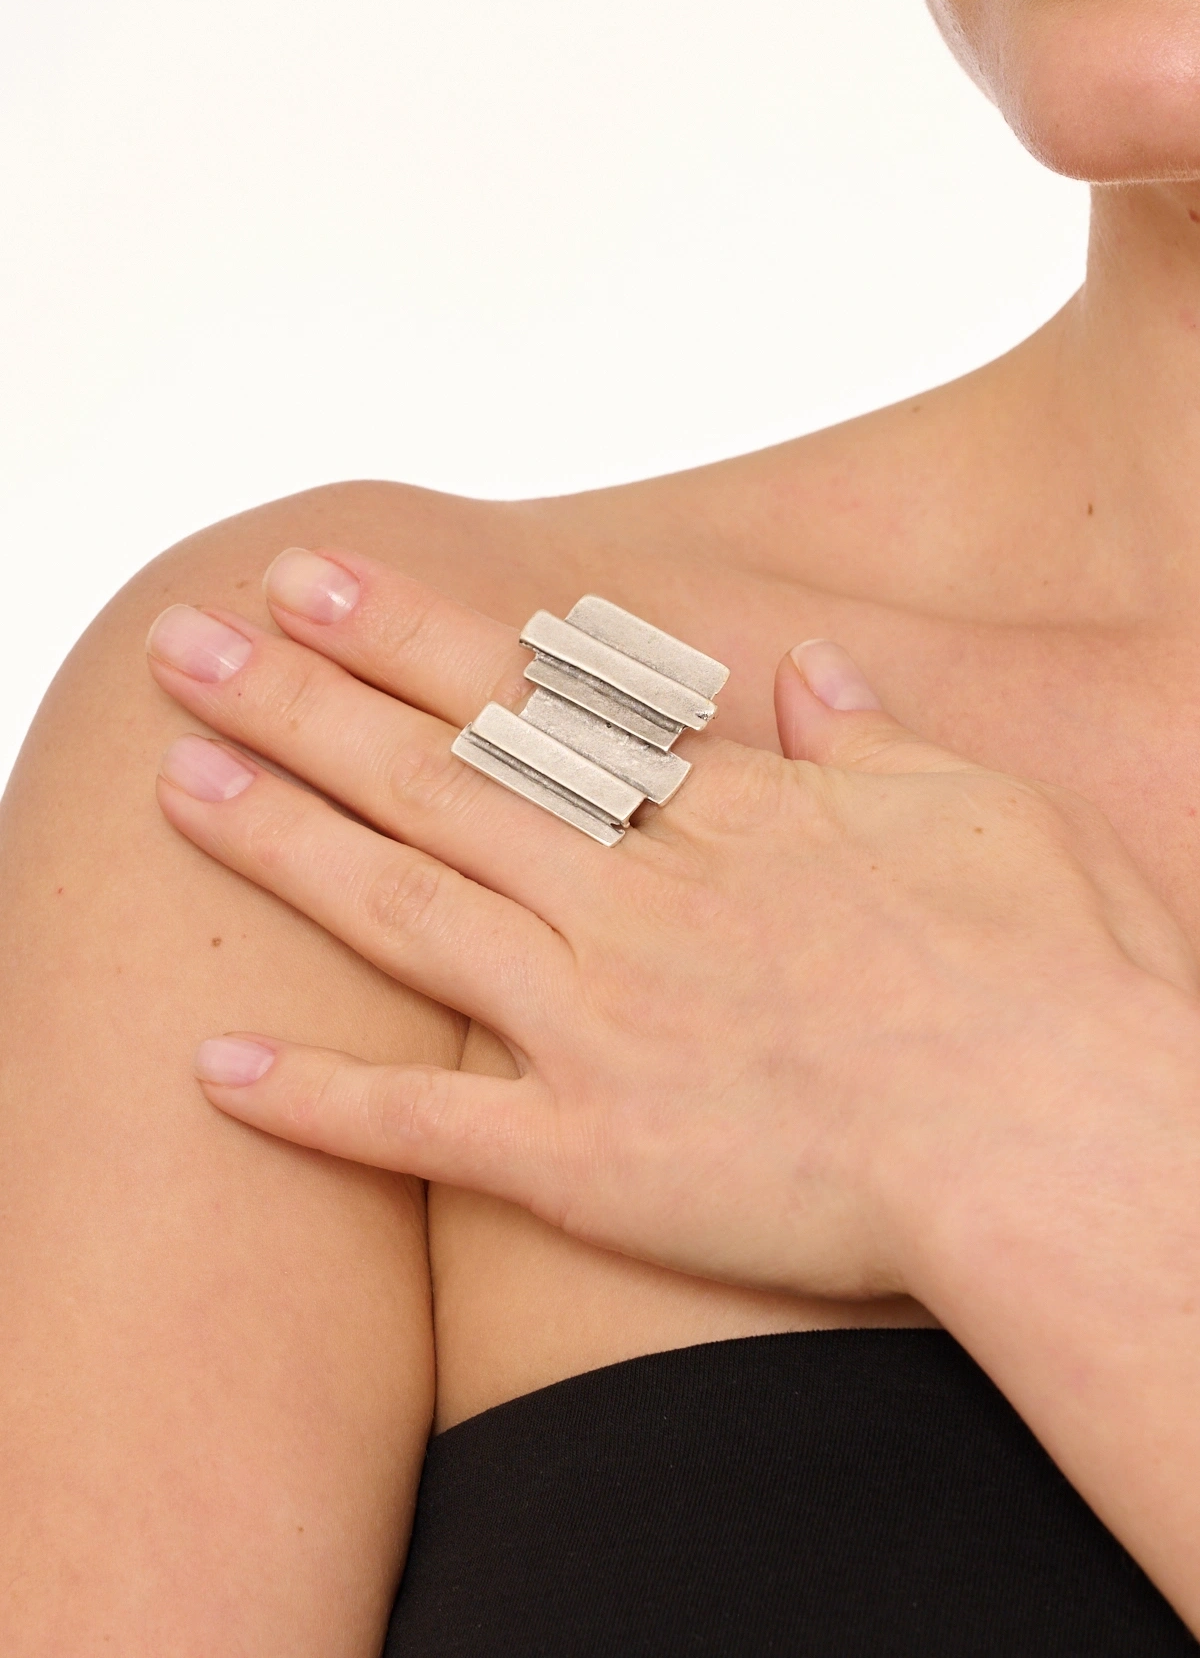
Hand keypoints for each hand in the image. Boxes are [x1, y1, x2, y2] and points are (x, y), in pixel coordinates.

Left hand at [144, 548, 1197, 1302]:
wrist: (1059, 1148)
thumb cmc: (1050, 975)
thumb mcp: (981, 806)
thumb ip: (874, 737)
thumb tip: (813, 671)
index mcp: (721, 816)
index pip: (526, 702)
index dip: (405, 638)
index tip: (311, 582)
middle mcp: (633, 902)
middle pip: (434, 784)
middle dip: (300, 706)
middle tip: (186, 648)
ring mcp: (601, 1028)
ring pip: (406, 915)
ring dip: (284, 845)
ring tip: (178, 786)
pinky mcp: (592, 1161)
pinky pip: (429, 1131)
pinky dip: (321, 1102)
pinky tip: (217, 1071)